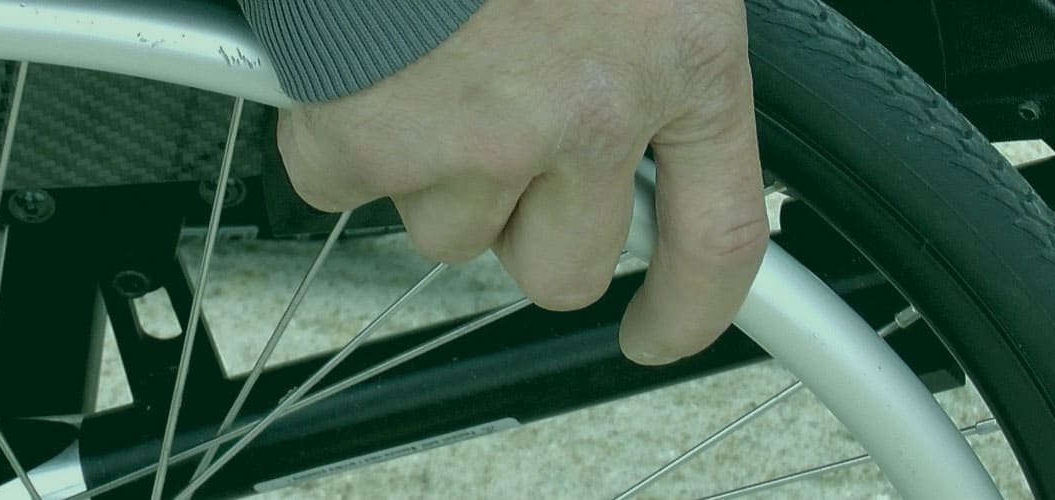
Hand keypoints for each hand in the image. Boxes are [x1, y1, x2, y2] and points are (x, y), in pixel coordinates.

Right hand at [277, 0, 764, 364]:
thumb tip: (643, 113)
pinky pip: (341, 187)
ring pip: (447, 232)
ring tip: (423, 64)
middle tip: (497, 146)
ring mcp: (478, 136)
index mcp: (683, 56)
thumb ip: (654, 37)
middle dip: (526, 225)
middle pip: (561, 266)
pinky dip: (337, 136)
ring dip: (431, 169)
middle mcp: (592, 115)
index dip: (689, 307)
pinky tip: (357, 64)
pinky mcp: (367, 137)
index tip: (658, 330)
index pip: (717, 237)